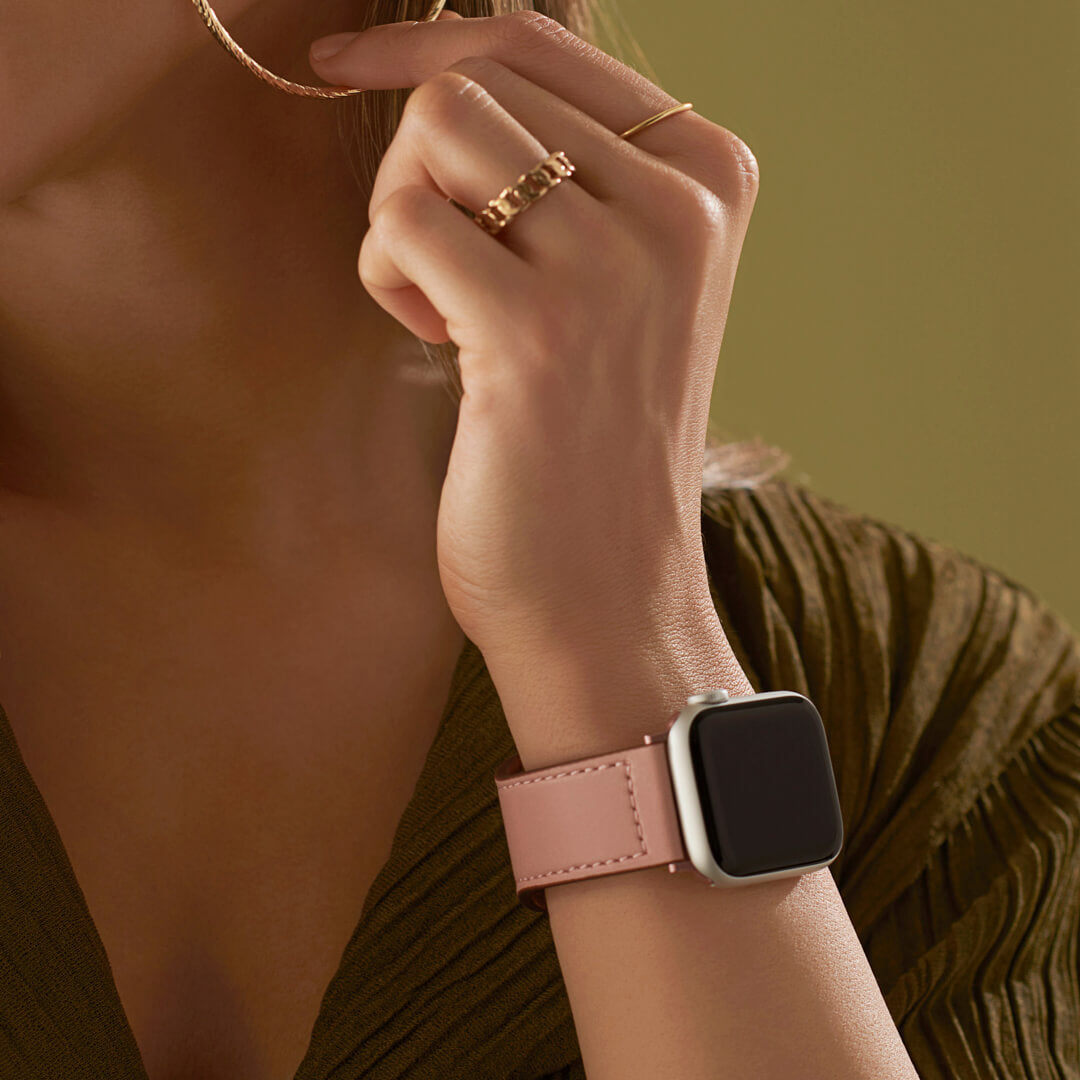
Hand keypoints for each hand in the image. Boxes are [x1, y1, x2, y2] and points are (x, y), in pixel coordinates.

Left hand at [309, 11, 758, 671]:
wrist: (608, 590)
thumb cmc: (593, 440)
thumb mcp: (622, 283)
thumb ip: (574, 172)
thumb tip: (448, 72)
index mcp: (710, 177)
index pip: (541, 44)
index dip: (427, 40)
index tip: (348, 61)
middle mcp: (678, 205)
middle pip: (477, 75)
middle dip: (414, 159)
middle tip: (436, 262)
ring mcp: (616, 264)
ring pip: (438, 128)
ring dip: (401, 211)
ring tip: (443, 303)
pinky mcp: (537, 330)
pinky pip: (405, 220)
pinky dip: (388, 274)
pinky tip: (438, 340)